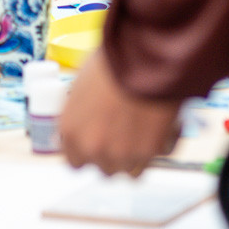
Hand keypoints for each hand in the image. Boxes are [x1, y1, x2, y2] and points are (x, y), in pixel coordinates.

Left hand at [59, 52, 180, 175]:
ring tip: (141, 131)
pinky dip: (155, 149)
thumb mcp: (82, 86)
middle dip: (112, 155)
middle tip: (122, 134)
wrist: (143, 59)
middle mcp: (93, 148)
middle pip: (102, 168)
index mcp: (70, 132)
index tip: (97, 143)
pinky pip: (151, 160)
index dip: (87, 151)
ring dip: (134, 156)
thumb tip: (83, 120)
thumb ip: (79, 112)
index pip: (74, 161)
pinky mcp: (149, 153)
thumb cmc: (113, 63)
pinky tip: (157, 128)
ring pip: (128, 170)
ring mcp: (121, 154)